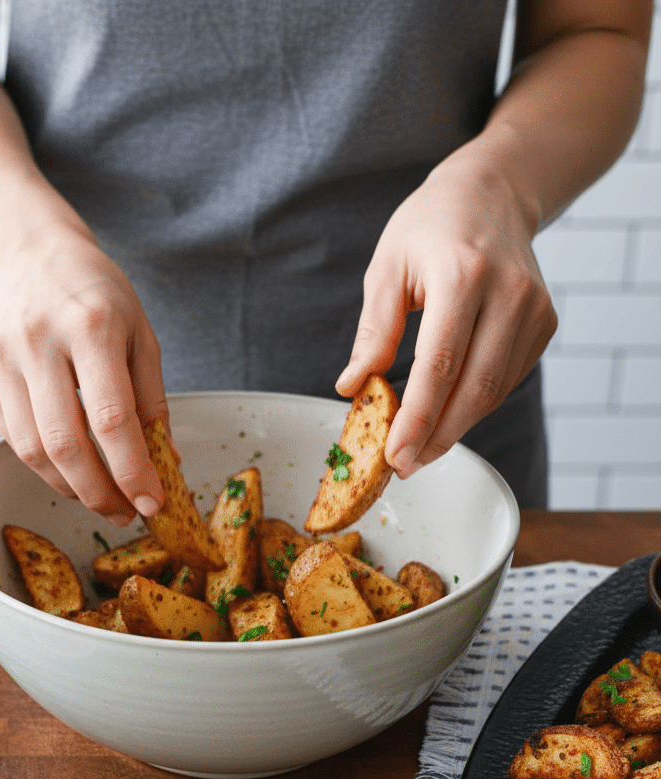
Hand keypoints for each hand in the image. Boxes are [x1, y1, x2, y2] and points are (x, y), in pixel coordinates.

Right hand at [0, 217, 167, 524]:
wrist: (32, 256)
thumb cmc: (98, 297)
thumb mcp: (141, 335)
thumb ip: (152, 401)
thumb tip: (165, 464)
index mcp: (91, 326)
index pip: (111, 418)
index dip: (132, 470)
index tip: (151, 504)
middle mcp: (39, 341)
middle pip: (66, 444)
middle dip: (99, 492)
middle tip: (125, 512)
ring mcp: (1, 359)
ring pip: (33, 451)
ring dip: (71, 487)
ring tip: (102, 497)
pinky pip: (14, 439)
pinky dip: (46, 466)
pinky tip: (72, 469)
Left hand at [336, 147, 557, 478]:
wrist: (495, 191)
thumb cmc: (430, 226)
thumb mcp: (387, 268)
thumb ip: (374, 332)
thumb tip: (353, 388)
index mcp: (462, 275)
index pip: (440, 366)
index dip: (418, 420)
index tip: (394, 456)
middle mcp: (508, 293)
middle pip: (474, 389)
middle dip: (436, 437)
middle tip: (403, 465)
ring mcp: (534, 310)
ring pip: (493, 392)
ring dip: (455, 428)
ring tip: (419, 448)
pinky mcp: (545, 324)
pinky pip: (507, 381)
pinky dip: (475, 405)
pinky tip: (447, 414)